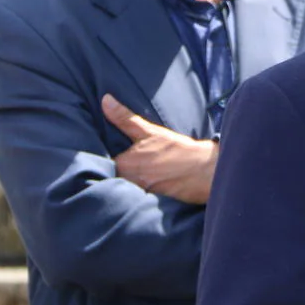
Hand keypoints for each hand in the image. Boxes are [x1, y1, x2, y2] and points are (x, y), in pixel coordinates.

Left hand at [102, 94, 218, 204]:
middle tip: (111, 167)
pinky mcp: (149, 204)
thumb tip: (105, 100)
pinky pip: (134, 199)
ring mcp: (139, 195)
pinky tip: (139, 189)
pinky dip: (133, 196)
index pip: (100, 164)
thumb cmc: (178, 150)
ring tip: (129, 177)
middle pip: (109, 179)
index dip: (99, 160)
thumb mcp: (150, 131)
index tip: (99, 156)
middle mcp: (128, 182)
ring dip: (121, 184)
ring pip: (121, 189)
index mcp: (124, 164)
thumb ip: (125, 118)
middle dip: (109, 174)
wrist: (206, 171)